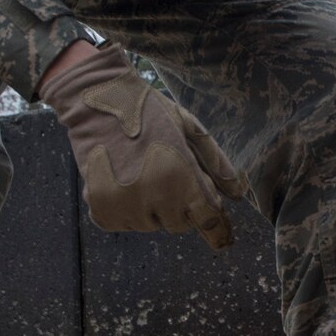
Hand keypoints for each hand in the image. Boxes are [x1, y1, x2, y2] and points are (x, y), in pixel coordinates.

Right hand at [43, 43, 246, 247]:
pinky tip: (124, 182)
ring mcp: (123, 205)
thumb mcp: (190, 128)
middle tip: (169, 178)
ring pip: (150, 225)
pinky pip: (124, 224)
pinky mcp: (100, 208)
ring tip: (142, 174)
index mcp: (180, 176)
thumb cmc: (150, 111)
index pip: (208, 221)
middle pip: (179, 225)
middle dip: (181, 208)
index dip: (218, 229)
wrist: (97, 99)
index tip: (222, 236)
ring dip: (153, 209)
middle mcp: (152, 196)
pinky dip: (128, 210)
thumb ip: (216, 163)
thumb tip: (238, 195)